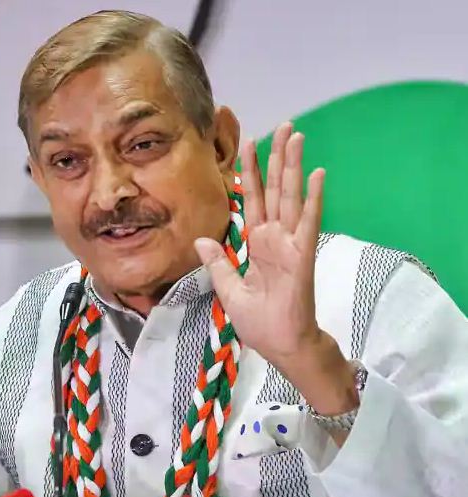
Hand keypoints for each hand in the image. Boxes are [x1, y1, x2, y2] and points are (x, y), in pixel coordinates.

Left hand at [195, 123, 356, 416]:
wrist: (282, 346)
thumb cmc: (261, 323)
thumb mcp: (229, 290)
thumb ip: (218, 263)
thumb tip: (201, 240)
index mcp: (257, 244)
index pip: (251, 200)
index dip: (248, 173)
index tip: (248, 145)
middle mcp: (275, 238)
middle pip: (274, 190)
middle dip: (277, 158)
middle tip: (284, 126)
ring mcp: (290, 244)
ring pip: (291, 197)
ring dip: (294, 167)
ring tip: (298, 136)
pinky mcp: (302, 256)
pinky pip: (308, 223)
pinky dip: (313, 199)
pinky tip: (318, 174)